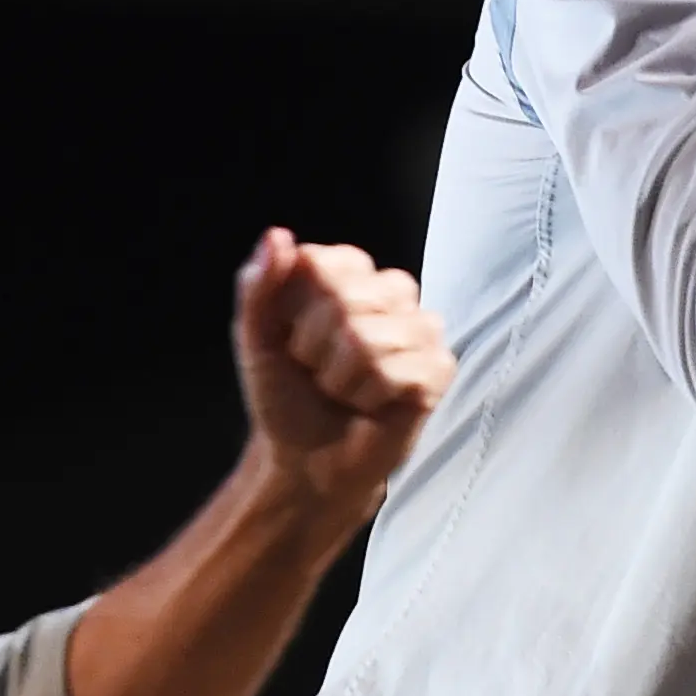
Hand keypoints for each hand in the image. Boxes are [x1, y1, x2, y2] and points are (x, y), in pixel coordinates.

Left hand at [230, 228, 450, 519]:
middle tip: (318, 372)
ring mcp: (421, 327)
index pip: (318, 264)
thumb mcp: (256, 339)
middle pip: (344, 301)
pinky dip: (373, 397)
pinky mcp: (440, 366)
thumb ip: (258, 285)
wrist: (307, 460)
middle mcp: (389, 290)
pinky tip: (373, 404)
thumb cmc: (285, 395)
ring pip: (370, 339)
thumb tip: (278, 235)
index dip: (294, 311)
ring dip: (342, 380)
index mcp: (345, 272)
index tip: (291, 339)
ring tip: (344, 389)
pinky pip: (402, 371)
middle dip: (316, 350)